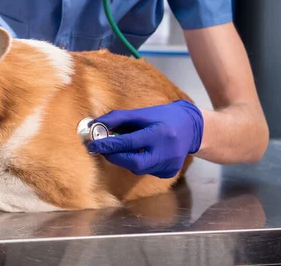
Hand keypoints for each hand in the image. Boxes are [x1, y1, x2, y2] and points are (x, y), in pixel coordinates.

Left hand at [87, 100, 203, 177]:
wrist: (191, 127)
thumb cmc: (163, 117)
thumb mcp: (141, 113)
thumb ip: (118, 118)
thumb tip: (94, 125)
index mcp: (160, 133)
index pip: (129, 142)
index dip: (109, 144)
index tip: (92, 144)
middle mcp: (168, 152)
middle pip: (134, 163)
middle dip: (114, 157)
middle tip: (102, 149)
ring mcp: (170, 165)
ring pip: (138, 168)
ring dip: (124, 159)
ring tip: (121, 148)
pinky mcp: (169, 172)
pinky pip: (146, 171)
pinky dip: (137, 163)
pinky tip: (140, 153)